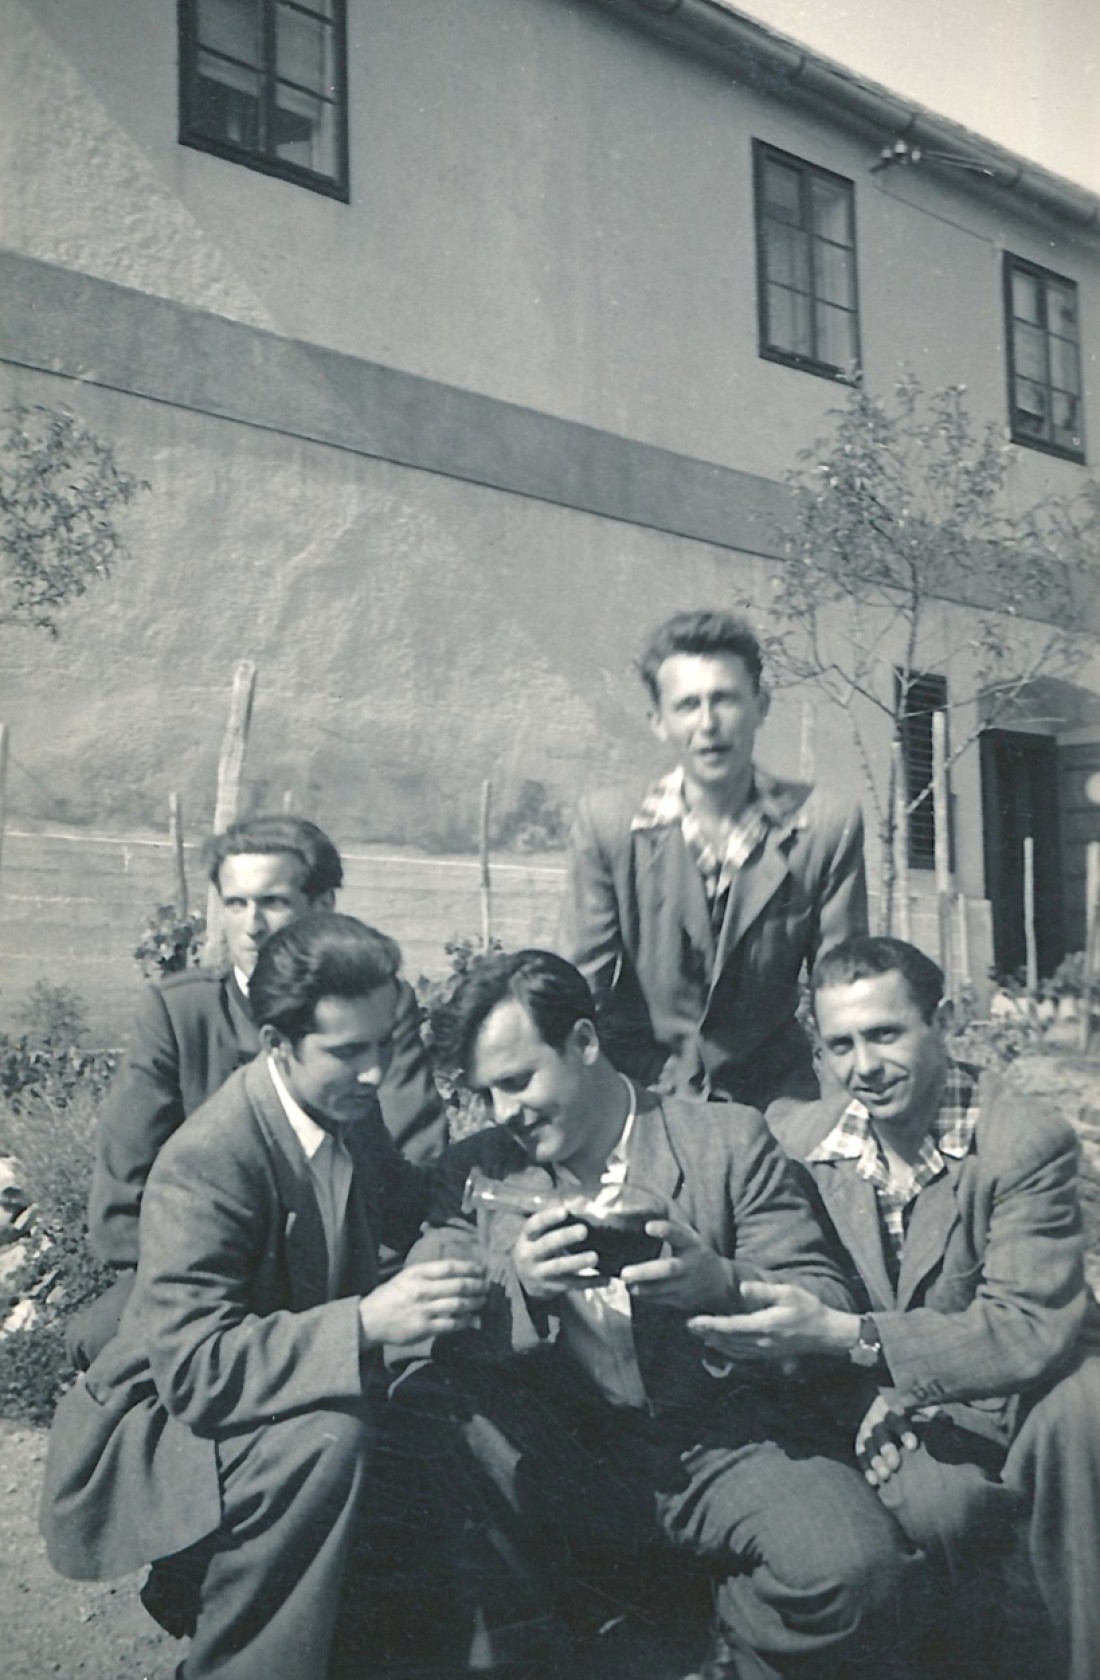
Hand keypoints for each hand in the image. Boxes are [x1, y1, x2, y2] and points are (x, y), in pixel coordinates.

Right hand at [358, 1259, 488, 1347]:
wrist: (370, 1320)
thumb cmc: (391, 1295)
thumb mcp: (407, 1277)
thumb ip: (430, 1275)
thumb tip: (458, 1274)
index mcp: (417, 1274)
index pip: (450, 1267)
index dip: (470, 1268)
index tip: (482, 1269)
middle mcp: (422, 1290)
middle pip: (458, 1286)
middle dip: (477, 1286)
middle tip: (487, 1286)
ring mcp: (424, 1310)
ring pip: (458, 1305)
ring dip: (475, 1303)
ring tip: (483, 1301)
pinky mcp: (424, 1328)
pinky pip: (451, 1324)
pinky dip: (465, 1321)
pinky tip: (472, 1319)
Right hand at [513, 1203, 597, 1301]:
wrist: (523, 1279)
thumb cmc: (537, 1246)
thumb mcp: (537, 1234)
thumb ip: (553, 1222)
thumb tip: (579, 1201)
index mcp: (527, 1237)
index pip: (535, 1225)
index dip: (549, 1218)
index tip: (564, 1211)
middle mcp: (530, 1255)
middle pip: (547, 1245)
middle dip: (565, 1237)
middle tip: (583, 1230)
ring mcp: (540, 1273)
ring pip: (560, 1267)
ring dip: (578, 1262)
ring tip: (595, 1257)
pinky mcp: (553, 1288)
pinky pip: (573, 1284)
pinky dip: (590, 1282)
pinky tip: (606, 1279)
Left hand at [621, 1219, 731, 1313]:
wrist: (720, 1283)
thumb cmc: (696, 1254)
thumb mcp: (690, 1238)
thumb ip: (672, 1229)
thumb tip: (645, 1213)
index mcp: (691, 1245)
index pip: (679, 1235)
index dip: (664, 1230)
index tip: (647, 1227)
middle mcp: (690, 1265)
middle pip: (668, 1269)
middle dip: (645, 1272)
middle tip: (624, 1272)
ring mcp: (687, 1285)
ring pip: (662, 1289)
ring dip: (641, 1287)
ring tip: (625, 1283)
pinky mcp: (682, 1300)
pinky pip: (661, 1299)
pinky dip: (645, 1296)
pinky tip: (632, 1290)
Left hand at [687, 1280, 859, 1359]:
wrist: (827, 1333)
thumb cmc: (808, 1308)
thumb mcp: (787, 1292)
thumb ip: (762, 1291)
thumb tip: (740, 1288)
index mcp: (764, 1326)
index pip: (730, 1326)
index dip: (710, 1325)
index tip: (693, 1321)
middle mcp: (762, 1342)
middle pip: (728, 1340)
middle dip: (707, 1334)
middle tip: (688, 1326)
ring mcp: (765, 1351)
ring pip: (734, 1350)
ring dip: (715, 1343)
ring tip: (699, 1335)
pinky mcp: (769, 1355)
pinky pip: (743, 1355)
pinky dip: (729, 1351)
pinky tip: (721, 1346)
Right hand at [855, 1392, 926, 1485]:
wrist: (882, 1405)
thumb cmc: (908, 1410)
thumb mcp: (919, 1407)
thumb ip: (932, 1413)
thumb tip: (948, 1421)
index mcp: (891, 1408)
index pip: (896, 1418)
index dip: (903, 1431)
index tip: (913, 1446)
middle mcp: (876, 1418)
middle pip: (879, 1432)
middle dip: (886, 1448)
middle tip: (895, 1465)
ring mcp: (866, 1430)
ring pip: (868, 1445)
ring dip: (875, 1460)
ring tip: (885, 1476)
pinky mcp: (860, 1442)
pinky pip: (860, 1455)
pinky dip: (866, 1468)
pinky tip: (874, 1481)